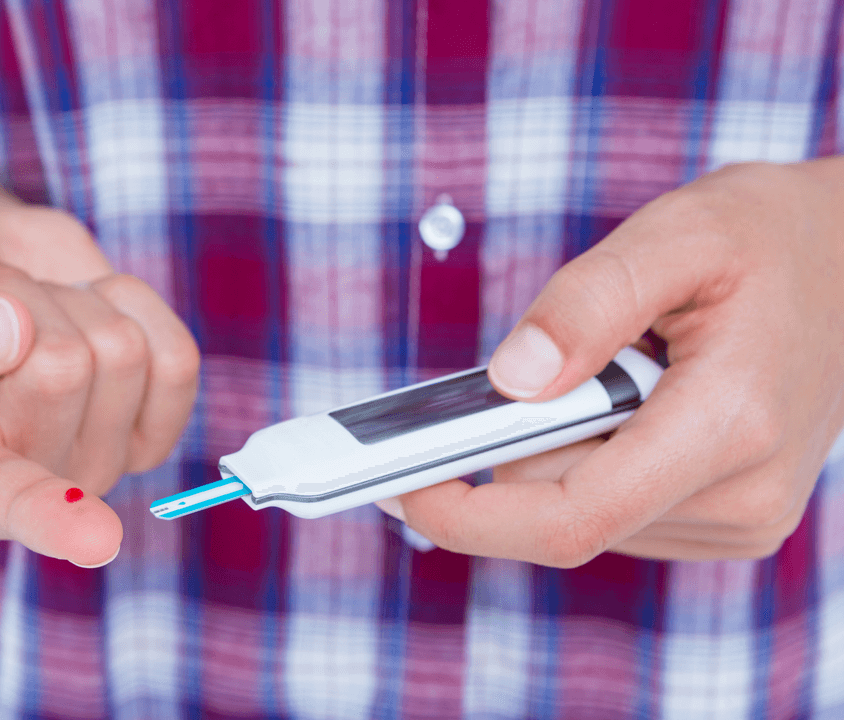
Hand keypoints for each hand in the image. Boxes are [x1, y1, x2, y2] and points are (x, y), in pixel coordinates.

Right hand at [0, 202, 199, 565]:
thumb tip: (5, 339)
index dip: (48, 514)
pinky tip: (80, 309)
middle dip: (19, 294)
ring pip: (122, 350)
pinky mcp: (153, 428)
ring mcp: (98, 462)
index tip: (97, 539)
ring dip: (67, 296)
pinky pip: (176, 354)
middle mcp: (26, 485)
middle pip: (64, 365)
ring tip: (23, 307)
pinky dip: (125, 301)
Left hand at [375, 159, 843, 564]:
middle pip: (565, 514)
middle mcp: (743, 496)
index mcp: (732, 426)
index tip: (401, 487)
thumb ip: (589, 303)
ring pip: (583, 515)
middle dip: (498, 462)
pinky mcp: (727, 519)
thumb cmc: (774, 237)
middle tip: (472, 396)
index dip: (470, 516)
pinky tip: (609, 405)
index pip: (573, 516)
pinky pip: (613, 510)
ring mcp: (741, 519)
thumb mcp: (680, 232)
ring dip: (546, 456)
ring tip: (582, 378)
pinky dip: (580, 463)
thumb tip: (509, 382)